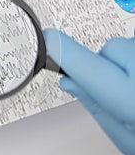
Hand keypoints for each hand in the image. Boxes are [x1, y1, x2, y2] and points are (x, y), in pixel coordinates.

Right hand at [44, 29, 134, 154]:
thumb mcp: (123, 135)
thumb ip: (94, 104)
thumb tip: (70, 81)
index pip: (88, 67)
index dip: (64, 52)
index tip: (48, 40)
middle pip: (111, 49)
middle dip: (105, 65)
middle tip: (118, 89)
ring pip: (129, 46)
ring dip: (127, 62)